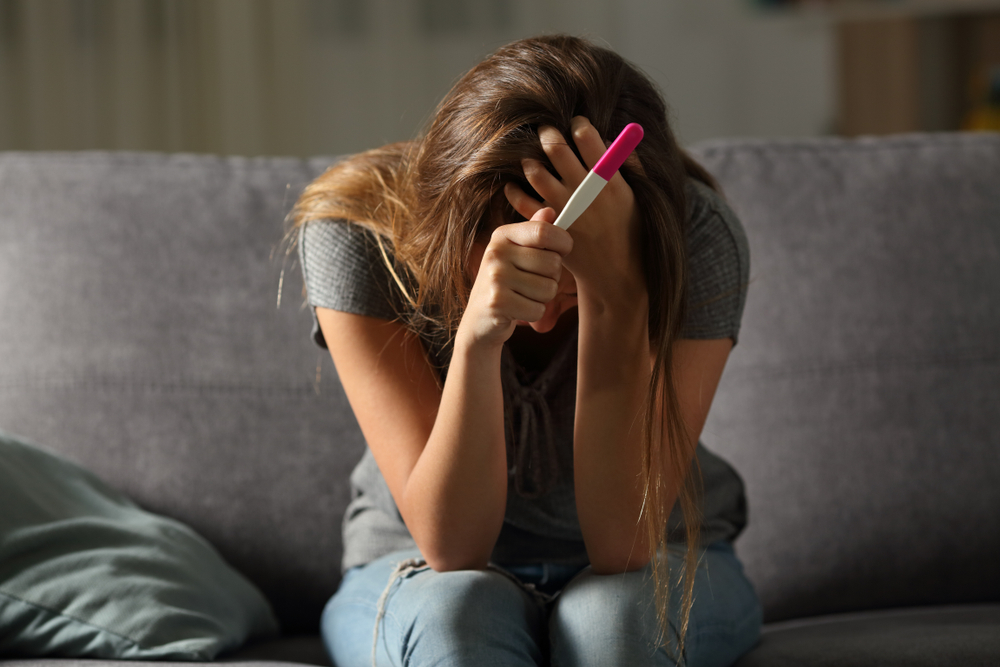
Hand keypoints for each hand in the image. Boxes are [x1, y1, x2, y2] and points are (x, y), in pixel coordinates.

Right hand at [458, 207, 573, 349]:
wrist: (479, 320)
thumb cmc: (505, 283)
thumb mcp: (515, 253)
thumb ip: (534, 232)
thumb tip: (550, 210)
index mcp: (502, 236)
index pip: (544, 231)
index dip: (563, 242)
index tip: (564, 250)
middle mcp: (496, 253)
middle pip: (553, 263)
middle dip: (552, 277)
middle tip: (533, 282)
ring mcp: (495, 278)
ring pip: (549, 289)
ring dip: (543, 298)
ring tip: (524, 296)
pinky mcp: (498, 303)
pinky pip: (538, 309)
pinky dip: (534, 313)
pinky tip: (518, 310)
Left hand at [504, 116, 644, 302]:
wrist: (617, 271)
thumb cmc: (631, 231)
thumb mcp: (637, 197)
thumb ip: (629, 167)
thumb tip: (617, 138)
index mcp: (608, 179)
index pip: (587, 137)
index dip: (578, 124)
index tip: (575, 123)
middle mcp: (583, 191)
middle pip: (556, 148)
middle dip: (547, 133)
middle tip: (544, 131)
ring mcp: (564, 208)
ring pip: (535, 172)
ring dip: (529, 159)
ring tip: (530, 157)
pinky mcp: (549, 225)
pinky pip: (522, 202)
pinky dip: (514, 190)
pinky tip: (514, 184)